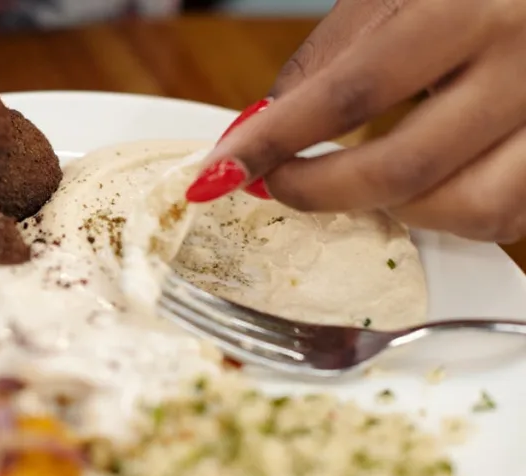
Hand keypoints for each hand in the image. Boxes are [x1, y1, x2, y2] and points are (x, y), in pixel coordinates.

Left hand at [185, 0, 525, 242]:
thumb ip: (328, 60)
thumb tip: (259, 130)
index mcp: (469, 8)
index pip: (350, 93)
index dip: (275, 141)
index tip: (220, 171)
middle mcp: (525, 64)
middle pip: (403, 169)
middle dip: (316, 192)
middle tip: (274, 183)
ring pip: (464, 208)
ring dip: (392, 210)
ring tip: (361, 177)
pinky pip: (505, 215)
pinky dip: (449, 213)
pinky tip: (424, 180)